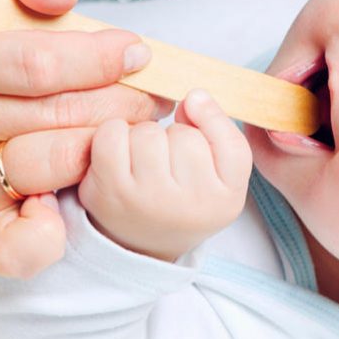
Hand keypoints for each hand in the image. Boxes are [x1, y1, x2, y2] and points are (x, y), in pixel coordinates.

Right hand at [0, 0, 170, 278]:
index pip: (34, 58)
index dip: (99, 56)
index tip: (137, 53)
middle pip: (54, 111)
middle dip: (121, 100)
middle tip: (153, 95)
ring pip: (54, 164)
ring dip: (109, 148)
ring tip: (133, 132)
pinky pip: (19, 245)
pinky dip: (49, 237)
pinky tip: (67, 213)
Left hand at [80, 90, 251, 260]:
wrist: (142, 241)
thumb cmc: (184, 196)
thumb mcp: (220, 173)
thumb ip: (218, 130)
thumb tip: (193, 97)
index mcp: (226, 201)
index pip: (231, 143)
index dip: (212, 122)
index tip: (197, 122)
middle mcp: (189, 206)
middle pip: (184, 135)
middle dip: (174, 135)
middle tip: (169, 159)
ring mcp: (146, 201)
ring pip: (148, 132)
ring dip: (143, 135)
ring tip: (144, 159)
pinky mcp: (108, 193)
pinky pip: (112, 134)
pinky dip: (114, 133)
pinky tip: (120, 153)